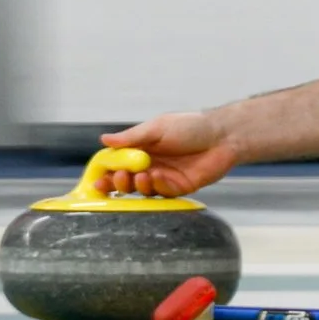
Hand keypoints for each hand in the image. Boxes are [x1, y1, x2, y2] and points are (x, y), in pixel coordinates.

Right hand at [99, 114, 238, 196]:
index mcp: (141, 149)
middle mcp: (150, 165)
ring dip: (138, 185)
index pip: (117, 163)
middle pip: (127, 181)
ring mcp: (164, 177)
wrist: (223, 136)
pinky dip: (157, 187)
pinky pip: (163, 193)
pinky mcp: (180, 188)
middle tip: (118, 178)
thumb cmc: (191, 126)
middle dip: (118, 183)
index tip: (96, 178)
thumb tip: (104, 140)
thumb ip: (132, 137)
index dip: (106, 172)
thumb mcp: (157, 127)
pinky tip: (157, 178)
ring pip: (143, 189)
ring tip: (141, 176)